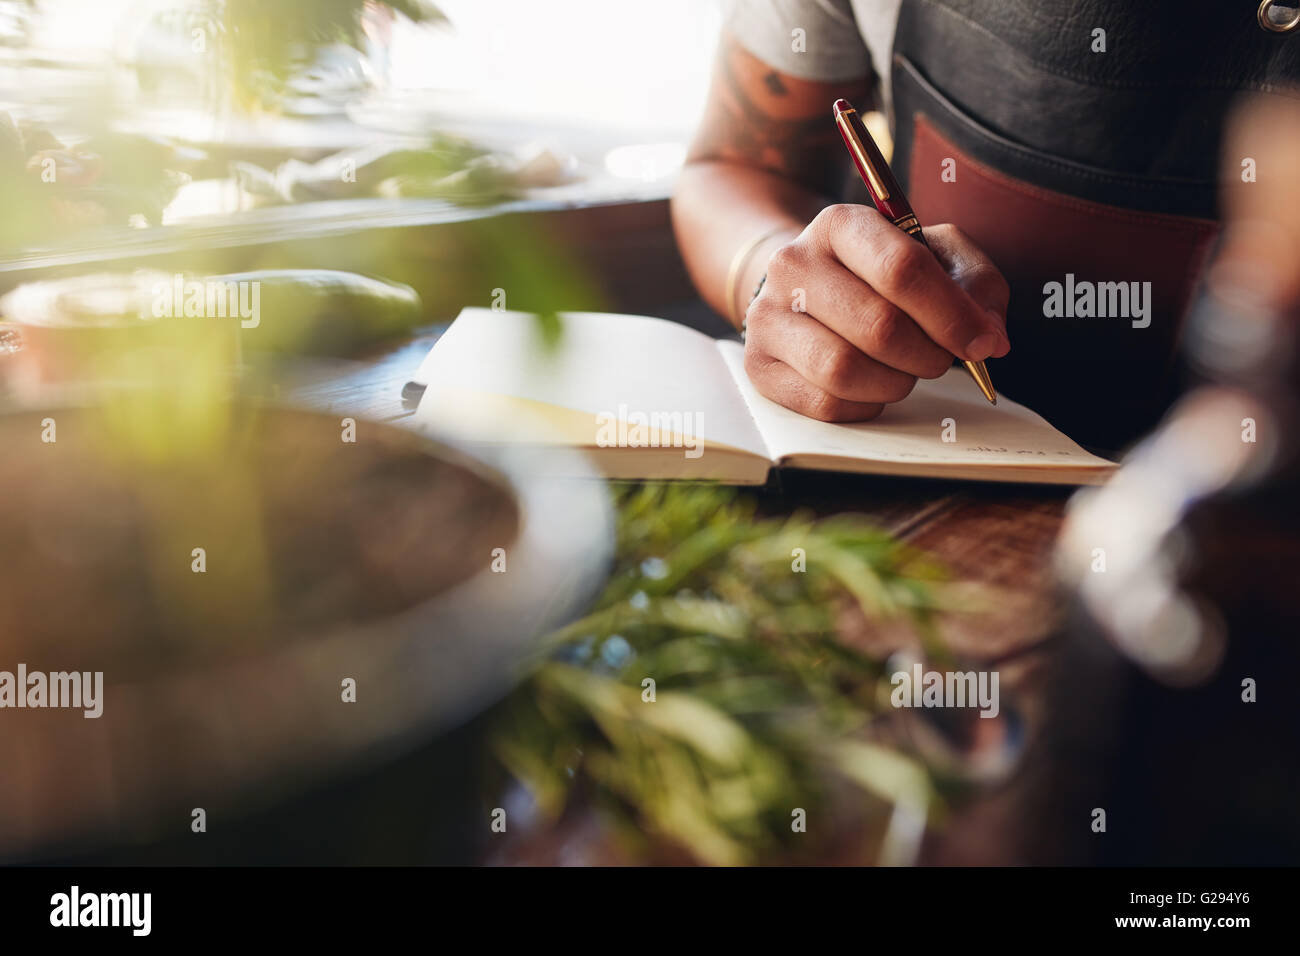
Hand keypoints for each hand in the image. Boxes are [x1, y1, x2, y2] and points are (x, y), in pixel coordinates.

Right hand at [742, 204, 1010, 420]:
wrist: (802, 286)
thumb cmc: (878, 274)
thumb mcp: (934, 255)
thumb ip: (975, 284)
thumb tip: (990, 338)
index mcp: (840, 224)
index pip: (902, 270)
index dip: (952, 314)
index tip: (982, 341)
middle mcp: (793, 264)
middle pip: (878, 326)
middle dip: (927, 355)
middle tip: (940, 360)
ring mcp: (767, 316)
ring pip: (844, 370)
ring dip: (894, 383)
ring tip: (904, 372)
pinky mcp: (758, 365)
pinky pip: (823, 404)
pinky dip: (863, 405)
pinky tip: (870, 387)